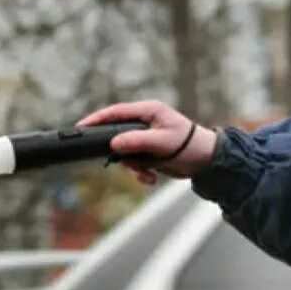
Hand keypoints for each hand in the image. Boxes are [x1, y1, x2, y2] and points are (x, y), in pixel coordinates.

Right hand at [77, 100, 216, 184]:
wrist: (209, 162)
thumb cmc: (191, 144)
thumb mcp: (162, 142)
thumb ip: (137, 141)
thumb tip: (114, 144)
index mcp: (148, 111)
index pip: (116, 112)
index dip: (97, 119)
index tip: (82, 128)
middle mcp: (146, 123)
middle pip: (118, 136)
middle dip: (122, 154)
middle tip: (128, 164)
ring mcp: (147, 139)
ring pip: (126, 154)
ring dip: (134, 167)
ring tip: (148, 174)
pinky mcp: (150, 153)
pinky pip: (136, 164)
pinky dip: (142, 173)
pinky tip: (153, 178)